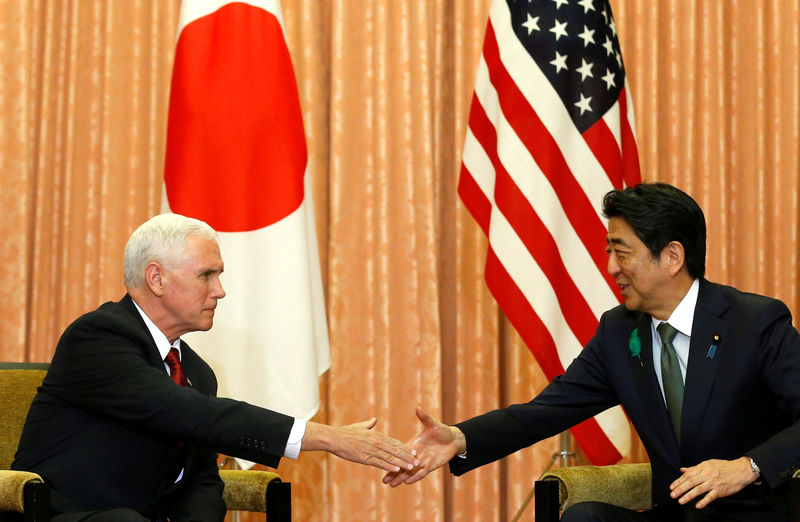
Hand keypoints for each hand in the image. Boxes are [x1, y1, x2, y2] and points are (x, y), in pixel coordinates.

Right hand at [303, 418, 418, 472]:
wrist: (335, 438)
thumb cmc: (346, 432)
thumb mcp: (360, 426)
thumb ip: (369, 424)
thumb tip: (374, 419)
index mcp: (376, 435)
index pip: (394, 442)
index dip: (405, 448)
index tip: (414, 451)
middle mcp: (376, 442)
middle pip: (395, 450)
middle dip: (407, 456)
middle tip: (417, 461)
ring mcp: (371, 450)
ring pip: (390, 457)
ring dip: (402, 462)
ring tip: (411, 467)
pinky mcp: (364, 457)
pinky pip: (379, 462)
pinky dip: (389, 466)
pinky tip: (396, 469)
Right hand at [382, 407, 465, 486]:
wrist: (453, 439)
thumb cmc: (442, 430)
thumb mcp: (433, 424)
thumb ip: (425, 418)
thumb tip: (418, 408)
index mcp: (414, 444)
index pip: (401, 452)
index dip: (392, 456)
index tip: (382, 460)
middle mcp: (416, 454)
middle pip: (402, 464)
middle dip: (393, 472)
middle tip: (383, 480)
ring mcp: (423, 461)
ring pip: (410, 471)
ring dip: (401, 478)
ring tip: (391, 485)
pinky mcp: (430, 466)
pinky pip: (421, 473)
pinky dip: (415, 478)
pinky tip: (407, 483)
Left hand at [669, 457, 758, 507]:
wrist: (740, 470)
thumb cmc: (724, 467)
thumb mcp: (708, 464)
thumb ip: (694, 468)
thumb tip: (682, 469)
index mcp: (703, 467)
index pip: (688, 475)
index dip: (679, 481)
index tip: (672, 487)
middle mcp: (707, 474)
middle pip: (691, 482)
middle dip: (680, 489)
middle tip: (672, 495)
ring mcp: (714, 483)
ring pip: (699, 489)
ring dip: (688, 496)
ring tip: (681, 501)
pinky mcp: (721, 490)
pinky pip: (711, 496)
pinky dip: (704, 501)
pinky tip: (698, 505)